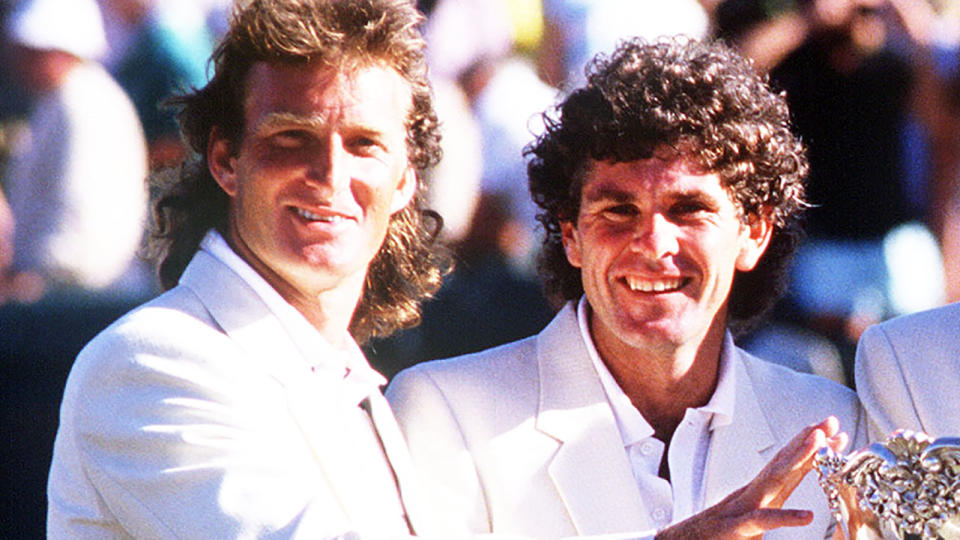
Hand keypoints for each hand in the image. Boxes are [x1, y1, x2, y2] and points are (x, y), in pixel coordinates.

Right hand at [655, 416, 847, 539]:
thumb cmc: (719, 535)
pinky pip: (762, 520)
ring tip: (819, 443)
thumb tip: (797, 509)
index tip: (833, 432)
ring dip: (797, 459)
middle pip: (785, 462)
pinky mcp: (738, 528)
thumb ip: (772, 511)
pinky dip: (783, 517)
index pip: (790, 465)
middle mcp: (754, 494)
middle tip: (831, 421)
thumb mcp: (752, 520)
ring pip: (775, 479)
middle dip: (809, 441)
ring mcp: (745, 507)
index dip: (811, 447)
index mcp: (761, 493)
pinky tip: (806, 516)